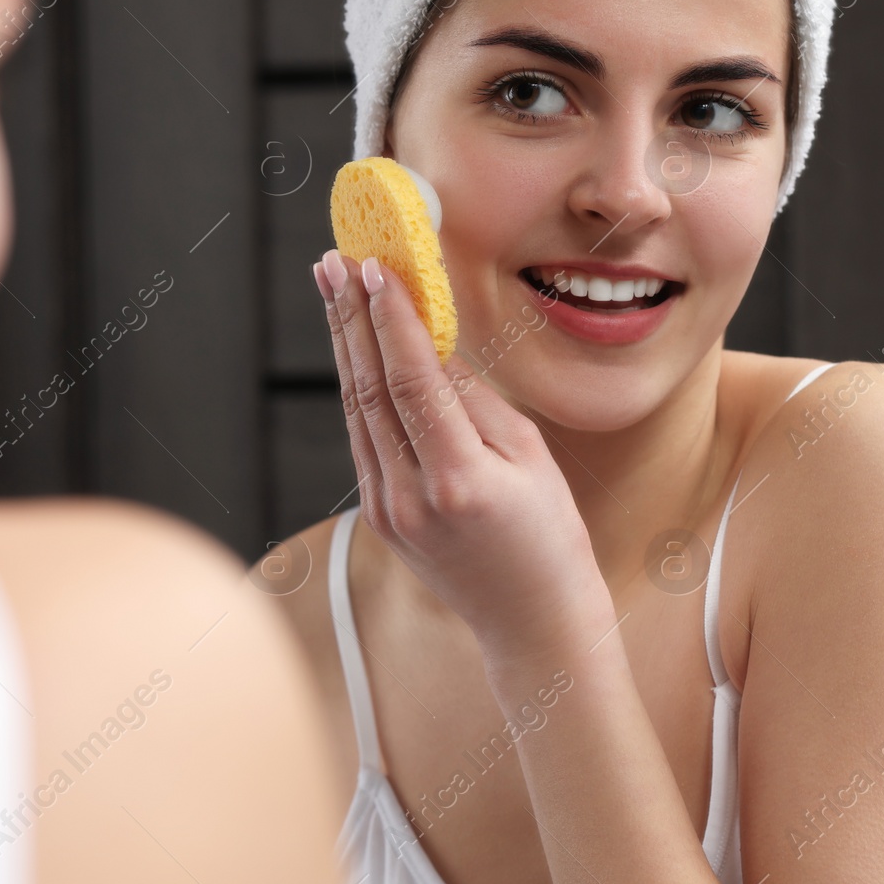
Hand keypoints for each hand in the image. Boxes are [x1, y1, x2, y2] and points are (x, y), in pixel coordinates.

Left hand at [314, 249, 607, 659]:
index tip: (373, 266)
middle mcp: (409, 497)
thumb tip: (431, 344)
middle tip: (334, 260)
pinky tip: (355, 348)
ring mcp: (386, 511)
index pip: (411, 381)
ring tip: (334, 289)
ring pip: (356, 411)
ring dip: (345, 345)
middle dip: (349, 317)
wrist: (533, 622)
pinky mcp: (379, 517)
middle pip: (368, 388)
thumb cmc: (550, 535)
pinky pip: (363, 438)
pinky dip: (358, 386)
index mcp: (457, 480)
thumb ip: (475, 400)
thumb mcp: (531, 456)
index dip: (388, 318)